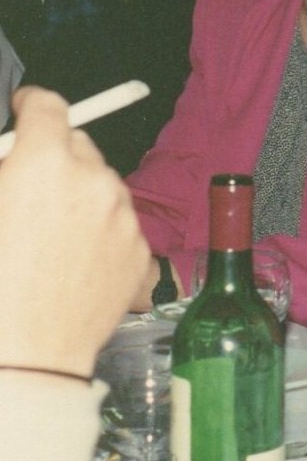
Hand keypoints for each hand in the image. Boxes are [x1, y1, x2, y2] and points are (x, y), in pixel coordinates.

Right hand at [0, 88, 150, 376]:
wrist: (25, 355)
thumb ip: (5, 173)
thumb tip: (11, 162)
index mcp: (46, 163)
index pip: (49, 107)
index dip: (32, 105)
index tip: (25, 109)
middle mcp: (95, 182)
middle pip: (79, 146)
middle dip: (54, 158)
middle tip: (27, 187)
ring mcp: (124, 218)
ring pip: (103, 187)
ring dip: (80, 196)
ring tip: (49, 235)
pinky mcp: (140, 253)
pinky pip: (120, 226)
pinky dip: (101, 233)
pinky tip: (72, 261)